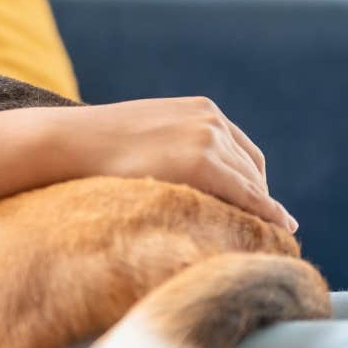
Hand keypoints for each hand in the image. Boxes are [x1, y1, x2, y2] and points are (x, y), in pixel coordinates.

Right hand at [0, 99, 297, 232]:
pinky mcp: (203, 162)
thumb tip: (175, 176)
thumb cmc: (94, 147)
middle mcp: (211, 120)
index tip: (259, 206)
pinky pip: (249, 197)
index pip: (243, 151)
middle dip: (259, 199)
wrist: (68, 142)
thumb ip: (171, 147)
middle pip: (253, 168)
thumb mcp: (145, 136)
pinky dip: (267, 215)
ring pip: (252, 185)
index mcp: (200, 109)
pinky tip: (279, 231)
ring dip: (261, 210)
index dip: (253, 181)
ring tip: (272, 237)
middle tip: (269, 229)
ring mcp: (209, 138)